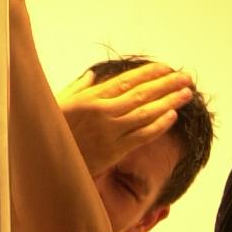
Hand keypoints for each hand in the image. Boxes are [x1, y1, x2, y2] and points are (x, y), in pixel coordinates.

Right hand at [58, 63, 193, 176]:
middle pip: (141, 94)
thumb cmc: (51, 132)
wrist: (46, 164)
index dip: (148, 73)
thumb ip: (78, 88)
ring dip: (169, 102)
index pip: (125, 81)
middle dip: (166, 84)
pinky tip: (172, 116)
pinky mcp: (114, 151)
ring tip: (186, 93)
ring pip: (146, 113)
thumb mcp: (58, 103)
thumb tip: (93, 75)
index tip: (166, 67)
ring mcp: (110, 132)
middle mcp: (102, 112)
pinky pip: (142, 136)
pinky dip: (159, 125)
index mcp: (90, 98)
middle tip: (186, 78)